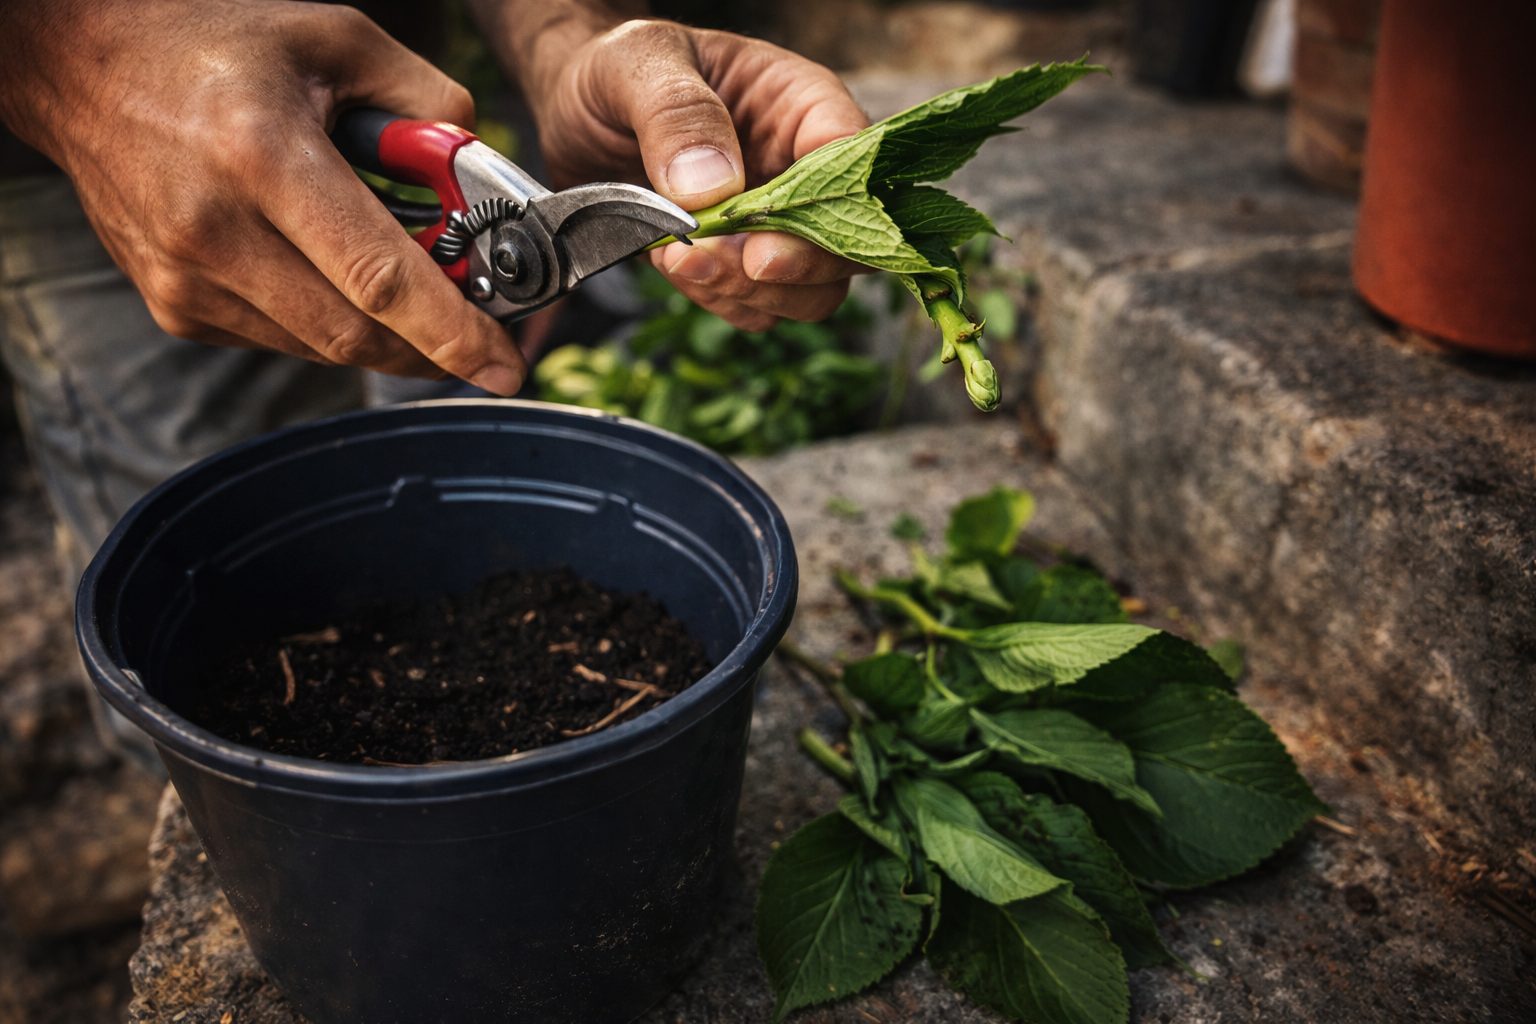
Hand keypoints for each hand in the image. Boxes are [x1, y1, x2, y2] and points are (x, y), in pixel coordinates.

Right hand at [0, 0, 526, 392]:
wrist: (82, 67)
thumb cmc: (213, 47)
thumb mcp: (336, 39)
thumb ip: (427, 102)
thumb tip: (483, 175)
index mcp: (260, 156)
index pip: (377, 277)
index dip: (451, 333)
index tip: (503, 365)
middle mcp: (214, 230)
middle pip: (356, 333)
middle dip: (433, 347)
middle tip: (482, 337)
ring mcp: (186, 280)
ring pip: (322, 347)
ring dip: (385, 336)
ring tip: (415, 296)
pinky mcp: (175, 308)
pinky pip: (283, 339)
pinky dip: (330, 323)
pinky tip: (337, 280)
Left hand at [508, 17, 871, 330]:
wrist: (576, 111)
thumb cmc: (621, 70)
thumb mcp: (640, 62)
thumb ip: (678, 114)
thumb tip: (714, 185)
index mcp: (802, 106)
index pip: (854, 162)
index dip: (828, 210)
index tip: (765, 241)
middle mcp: (802, 172)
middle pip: (847, 245)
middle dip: (790, 269)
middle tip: (719, 259)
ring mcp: (776, 225)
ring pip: (811, 291)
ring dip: (749, 293)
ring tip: (678, 260)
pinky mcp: (740, 263)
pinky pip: (758, 308)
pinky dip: (720, 302)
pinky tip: (674, 268)